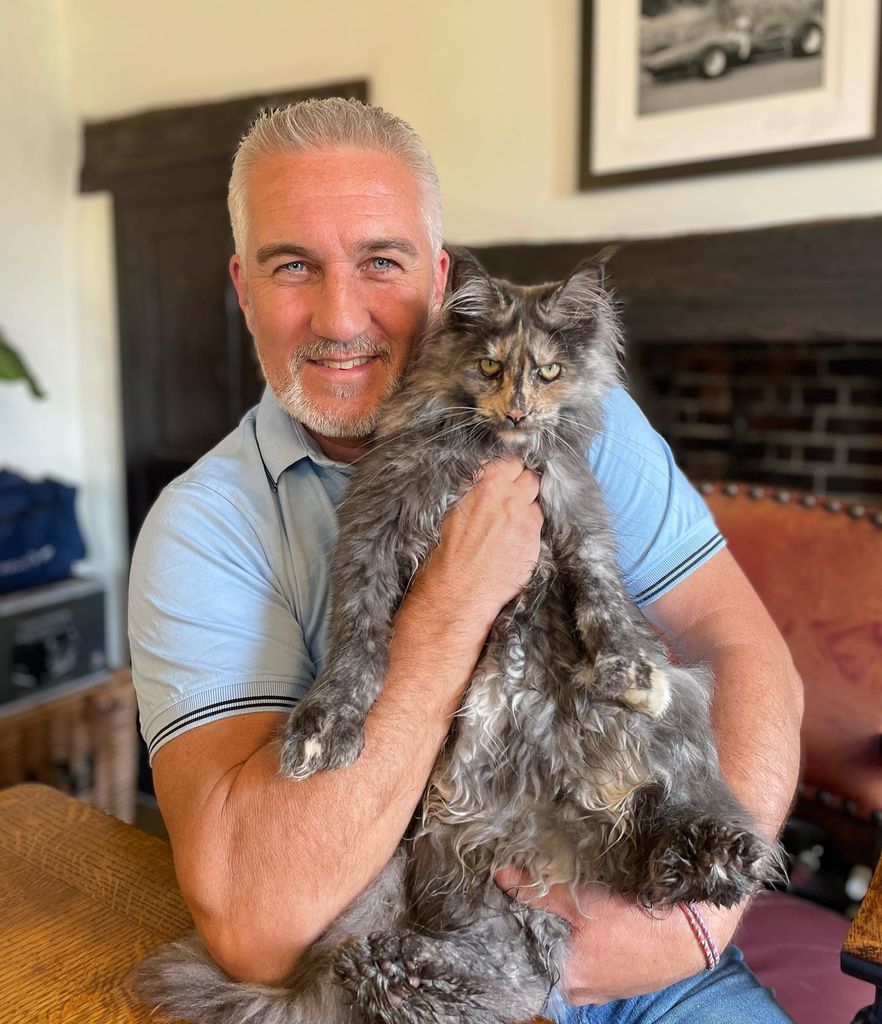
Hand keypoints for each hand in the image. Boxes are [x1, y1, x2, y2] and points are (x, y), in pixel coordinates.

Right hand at [412, 455, 542, 626]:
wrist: (455, 593)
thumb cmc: (444, 554)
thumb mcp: (449, 509)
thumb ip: (471, 488)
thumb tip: (484, 475)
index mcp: (483, 485)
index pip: (510, 461)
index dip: (508, 469)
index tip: (506, 475)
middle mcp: (508, 499)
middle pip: (530, 478)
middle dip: (523, 484)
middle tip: (512, 497)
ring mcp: (524, 521)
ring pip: (537, 502)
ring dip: (527, 508)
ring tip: (510, 523)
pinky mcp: (533, 542)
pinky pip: (538, 527)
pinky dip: (529, 530)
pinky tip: (512, 541)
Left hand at [495, 867, 740, 1005]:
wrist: (693, 934)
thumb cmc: (636, 923)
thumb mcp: (582, 902)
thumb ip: (538, 892)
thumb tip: (502, 877)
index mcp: (564, 980)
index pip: (523, 958)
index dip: (512, 930)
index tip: (504, 905)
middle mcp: (579, 993)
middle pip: (544, 956)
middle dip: (537, 927)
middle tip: (528, 894)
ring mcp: (601, 988)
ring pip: (568, 956)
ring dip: (564, 931)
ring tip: (557, 899)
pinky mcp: (619, 978)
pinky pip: (591, 957)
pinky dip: (586, 938)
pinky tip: (588, 917)